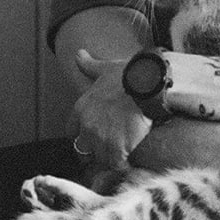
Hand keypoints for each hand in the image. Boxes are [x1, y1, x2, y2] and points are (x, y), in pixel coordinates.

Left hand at [68, 50, 151, 169]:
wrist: (147, 84)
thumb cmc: (129, 73)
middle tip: (110, 149)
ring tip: (122, 157)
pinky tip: (130, 162)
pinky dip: (123, 166)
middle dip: (94, 151)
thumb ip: (89, 65)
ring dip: (110, 159)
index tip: (93, 136)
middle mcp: (87, 126)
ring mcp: (101, 139)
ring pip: (100, 159)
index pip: (72, 131)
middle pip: (83, 149)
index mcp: (82, 108)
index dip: (82, 135)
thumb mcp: (105, 68)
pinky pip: (116, 165)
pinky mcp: (118, 149)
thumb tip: (78, 53)